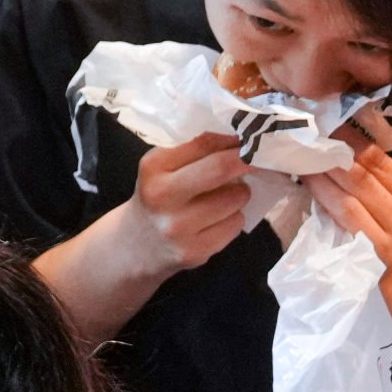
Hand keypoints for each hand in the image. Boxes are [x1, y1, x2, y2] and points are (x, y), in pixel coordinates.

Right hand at [114, 132, 256, 279]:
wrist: (135, 245)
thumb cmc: (158, 197)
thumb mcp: (163, 167)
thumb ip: (195, 151)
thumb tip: (240, 141)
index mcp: (153, 168)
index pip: (203, 143)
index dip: (233, 140)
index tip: (248, 140)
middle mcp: (162, 196)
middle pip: (220, 169)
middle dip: (247, 161)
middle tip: (257, 160)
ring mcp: (178, 228)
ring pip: (235, 199)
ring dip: (239, 194)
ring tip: (225, 197)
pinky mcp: (195, 251)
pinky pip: (235, 224)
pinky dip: (234, 218)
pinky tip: (217, 220)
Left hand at [307, 142, 391, 281]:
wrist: (384, 274)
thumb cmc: (378, 227)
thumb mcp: (385, 200)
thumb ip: (371, 173)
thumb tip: (336, 133)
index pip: (379, 160)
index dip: (351, 140)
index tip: (326, 125)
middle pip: (363, 176)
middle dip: (331, 156)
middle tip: (307, 138)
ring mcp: (390, 236)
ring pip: (350, 196)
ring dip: (321, 174)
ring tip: (302, 158)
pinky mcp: (368, 251)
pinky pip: (341, 216)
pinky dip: (322, 195)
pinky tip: (307, 182)